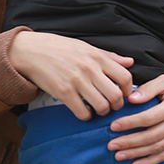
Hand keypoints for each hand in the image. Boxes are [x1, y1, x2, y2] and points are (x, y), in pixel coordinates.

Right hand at [7, 31, 135, 120]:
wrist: (33, 51)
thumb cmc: (61, 48)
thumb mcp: (88, 47)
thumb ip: (110, 57)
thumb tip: (130, 62)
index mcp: (98, 57)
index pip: (124, 77)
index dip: (128, 90)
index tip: (124, 95)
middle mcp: (90, 70)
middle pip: (115, 95)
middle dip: (117, 105)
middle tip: (113, 106)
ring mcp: (77, 82)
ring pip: (101, 105)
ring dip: (102, 112)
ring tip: (99, 110)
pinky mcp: (63, 93)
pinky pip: (82, 111)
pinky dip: (86, 116)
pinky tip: (85, 113)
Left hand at [108, 65, 163, 163]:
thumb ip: (149, 88)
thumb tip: (130, 100)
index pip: (150, 118)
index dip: (130, 123)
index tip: (113, 126)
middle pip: (152, 136)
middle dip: (130, 142)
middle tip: (111, 145)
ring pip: (158, 147)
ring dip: (137, 154)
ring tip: (118, 156)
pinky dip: (150, 161)